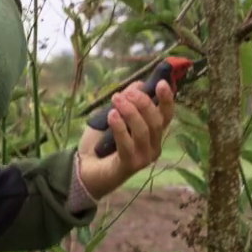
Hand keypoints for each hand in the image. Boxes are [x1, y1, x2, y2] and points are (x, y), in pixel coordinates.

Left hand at [76, 80, 176, 199]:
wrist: (84, 169)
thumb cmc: (101, 142)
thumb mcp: (113, 115)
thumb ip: (127, 100)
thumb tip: (139, 85)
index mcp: (153, 134)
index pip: (166, 115)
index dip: (167, 99)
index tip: (161, 83)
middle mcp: (153, 147)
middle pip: (156, 121)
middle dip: (143, 103)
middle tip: (125, 94)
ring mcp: (143, 158)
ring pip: (143, 131)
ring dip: (130, 112)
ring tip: (115, 100)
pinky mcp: (130, 166)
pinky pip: (127, 144)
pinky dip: (120, 127)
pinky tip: (111, 115)